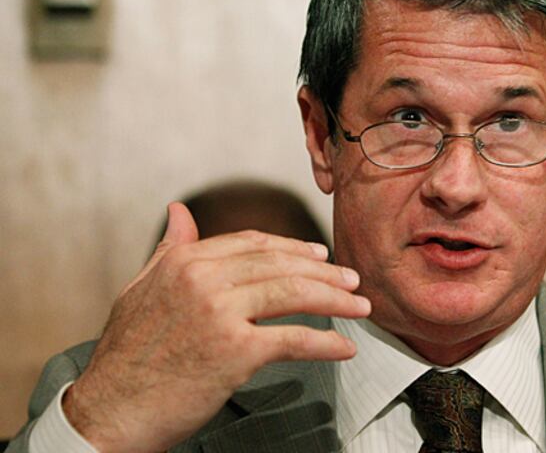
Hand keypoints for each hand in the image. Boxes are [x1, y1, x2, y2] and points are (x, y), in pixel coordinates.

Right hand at [63, 202, 368, 452]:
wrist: (109, 412)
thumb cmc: (126, 357)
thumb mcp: (140, 290)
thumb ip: (169, 249)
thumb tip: (179, 210)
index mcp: (184, 260)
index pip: (253, 243)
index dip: (293, 248)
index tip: (319, 255)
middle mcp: (203, 278)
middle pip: (281, 264)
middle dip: (324, 271)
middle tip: (352, 279)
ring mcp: (220, 313)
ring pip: (294, 295)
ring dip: (335, 300)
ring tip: (360, 307)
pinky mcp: (236, 352)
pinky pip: (294, 340)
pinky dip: (326, 343)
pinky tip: (345, 347)